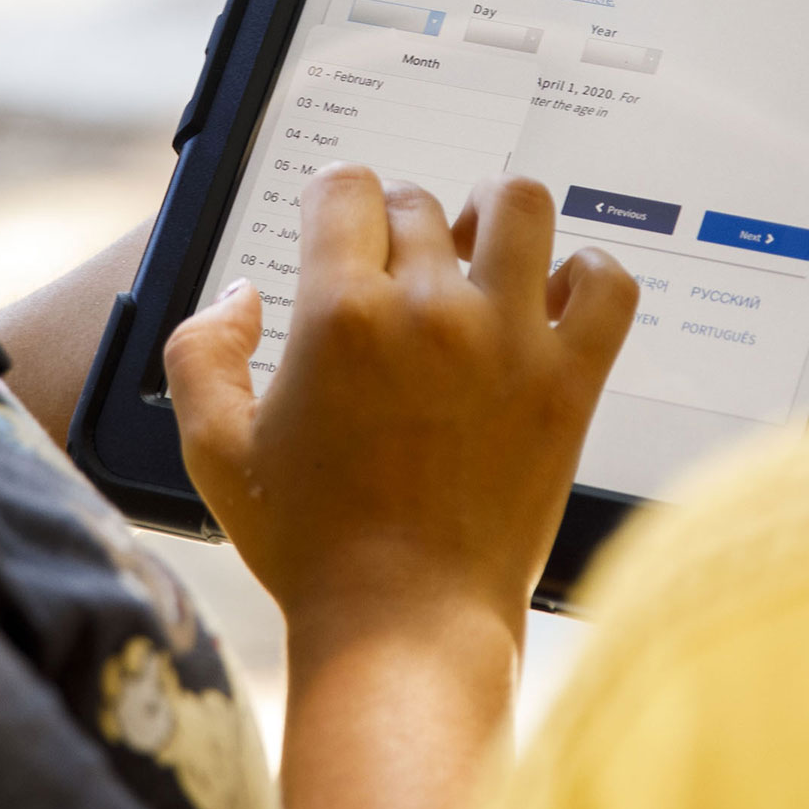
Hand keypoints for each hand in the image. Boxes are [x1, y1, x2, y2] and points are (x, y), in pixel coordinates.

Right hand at [165, 166, 637, 640]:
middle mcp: (431, 312)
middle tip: (396, 276)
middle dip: (399, 226)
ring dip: (492, 218)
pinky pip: (607, 284)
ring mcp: (510, 341)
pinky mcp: (570, 382)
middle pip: (421, 202)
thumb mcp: (214, 451)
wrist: (404, 622)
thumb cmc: (312, 546)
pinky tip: (554, 299)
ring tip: (478, 256)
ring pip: (520, 207)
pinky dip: (588, 275)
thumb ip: (202, 354)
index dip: (334, 201)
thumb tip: (243, 295)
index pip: (346, 186)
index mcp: (340, 316)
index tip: (338, 230)